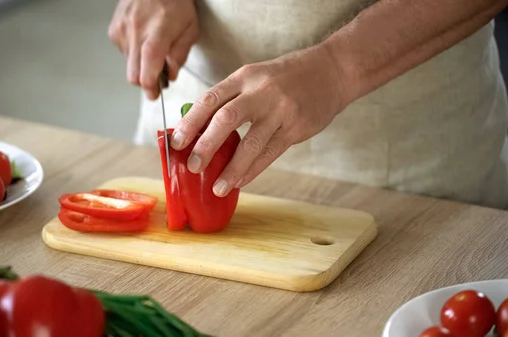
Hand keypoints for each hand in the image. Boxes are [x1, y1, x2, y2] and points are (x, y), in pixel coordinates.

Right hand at [108, 0, 198, 99]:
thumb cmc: (175, 2)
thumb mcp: (190, 28)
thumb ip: (180, 55)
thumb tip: (170, 76)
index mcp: (156, 35)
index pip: (147, 73)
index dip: (150, 89)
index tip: (155, 95)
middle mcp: (135, 34)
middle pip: (133, 76)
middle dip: (145, 82)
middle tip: (158, 78)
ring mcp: (122, 31)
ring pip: (129, 65)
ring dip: (141, 65)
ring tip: (153, 49)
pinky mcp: (114, 29)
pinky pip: (123, 52)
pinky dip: (134, 52)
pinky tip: (143, 39)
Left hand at [169, 46, 353, 196]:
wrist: (331, 71)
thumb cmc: (285, 77)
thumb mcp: (255, 76)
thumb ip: (231, 98)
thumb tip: (200, 130)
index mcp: (244, 77)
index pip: (211, 99)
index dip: (191, 122)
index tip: (176, 142)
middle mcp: (261, 91)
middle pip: (226, 119)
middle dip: (206, 145)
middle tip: (193, 166)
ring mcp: (280, 110)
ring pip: (251, 143)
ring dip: (232, 168)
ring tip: (218, 187)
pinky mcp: (296, 128)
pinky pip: (270, 153)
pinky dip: (253, 170)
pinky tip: (240, 181)